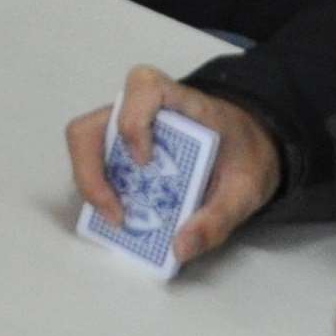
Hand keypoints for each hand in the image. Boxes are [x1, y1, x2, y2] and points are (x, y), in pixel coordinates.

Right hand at [68, 69, 280, 265]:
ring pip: (86, 143)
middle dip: (91, 170)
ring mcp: (128, 129)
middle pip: (94, 123)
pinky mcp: (121, 148)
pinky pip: (96, 162)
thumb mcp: (246, 191)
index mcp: (184, 104)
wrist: (249, 150)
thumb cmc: (245, 157)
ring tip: (117, 219)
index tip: (144, 162)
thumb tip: (180, 248)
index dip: (133, 121)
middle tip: (116, 212)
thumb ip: (219, 219)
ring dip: (92, 183)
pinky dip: (101, 191)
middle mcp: (145, 111)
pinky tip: (123, 215)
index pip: (144, 86)